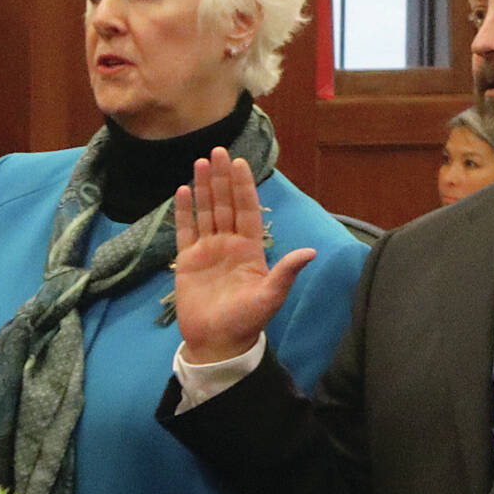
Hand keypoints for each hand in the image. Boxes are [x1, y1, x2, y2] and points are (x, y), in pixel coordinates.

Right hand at [172, 150, 316, 363]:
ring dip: (203, 188)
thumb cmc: (246, 321)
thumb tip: (311, 252)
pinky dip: (183, 211)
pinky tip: (182, 191)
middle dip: (222, 178)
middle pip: (225, 204)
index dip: (244, 187)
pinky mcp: (187, 261)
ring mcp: (208, 250)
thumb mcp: (270, 296)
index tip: (240, 164)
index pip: (248, 210)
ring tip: (200, 162)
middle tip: (218, 151)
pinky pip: (185, 230)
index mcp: (250, 249)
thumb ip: (286, 272)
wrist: (217, 342)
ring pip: (205, 212)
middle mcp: (229, 244)